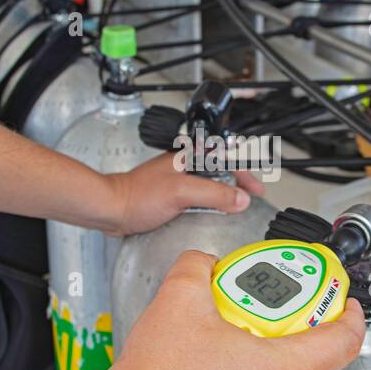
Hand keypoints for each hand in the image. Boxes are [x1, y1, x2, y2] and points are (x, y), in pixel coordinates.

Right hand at [93, 250, 365, 369]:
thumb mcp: (180, 297)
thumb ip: (200, 266)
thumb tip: (205, 264)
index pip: (342, 342)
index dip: (348, 316)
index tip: (343, 303)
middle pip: (306, 364)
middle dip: (286, 335)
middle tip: (258, 317)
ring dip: (263, 368)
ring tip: (224, 349)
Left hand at [101, 154, 264, 235]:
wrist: (113, 209)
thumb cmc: (138, 195)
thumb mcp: (182, 192)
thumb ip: (214, 194)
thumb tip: (240, 198)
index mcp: (189, 156)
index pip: (226, 160)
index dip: (245, 175)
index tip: (257, 190)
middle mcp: (184, 165)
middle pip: (220, 171)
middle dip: (238, 183)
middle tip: (252, 197)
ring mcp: (177, 179)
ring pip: (209, 184)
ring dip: (225, 194)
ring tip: (237, 205)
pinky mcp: (171, 194)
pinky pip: (198, 196)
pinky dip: (210, 203)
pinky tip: (212, 213)